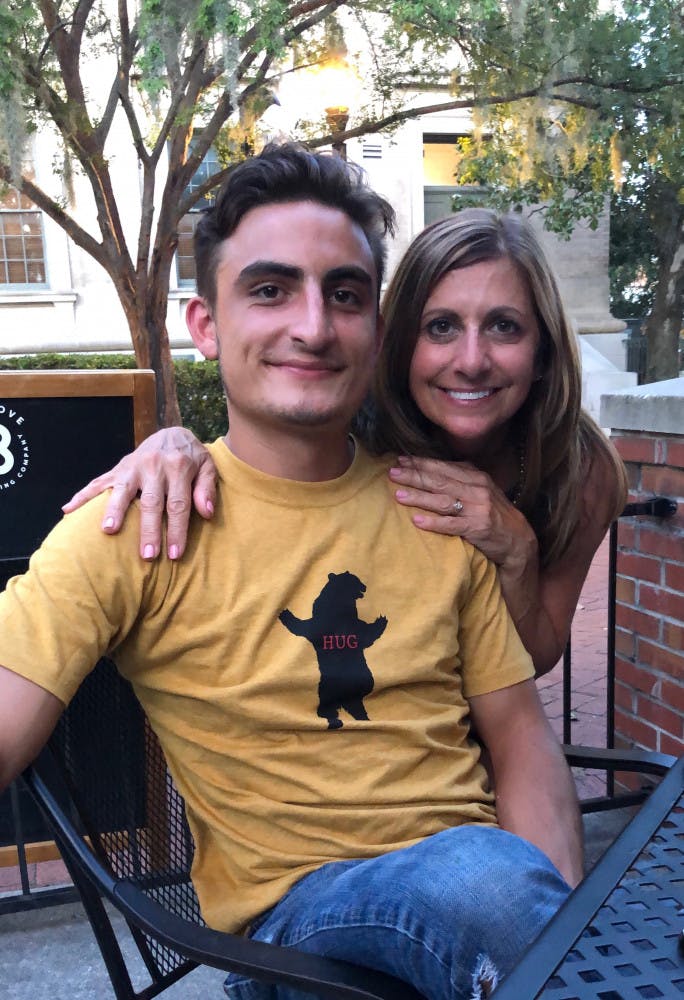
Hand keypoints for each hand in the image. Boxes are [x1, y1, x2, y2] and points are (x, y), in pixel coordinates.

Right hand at [62, 427, 216, 559]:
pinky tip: (68, 509)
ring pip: (122, 490)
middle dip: (148, 530)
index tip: (174, 555)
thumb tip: (207, 513)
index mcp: (178, 467)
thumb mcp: (208, 467)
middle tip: (146, 555)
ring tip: (108, 530)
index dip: (177, 530)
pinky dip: (82, 496)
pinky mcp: (118, 468)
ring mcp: (133, 466)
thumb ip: (208, 489)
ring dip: (114, 510)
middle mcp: (154, 466)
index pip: (178, 505)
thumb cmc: (192, 458)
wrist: (172, 433)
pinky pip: (98, 482)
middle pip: (151, 503)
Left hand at [388, 455, 535, 572]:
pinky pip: (451, 525)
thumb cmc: (495, 514)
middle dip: (414, 476)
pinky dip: (433, 522)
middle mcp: (477, 489)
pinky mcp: (477, 528)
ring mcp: (477, 509)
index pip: (444, 467)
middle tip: (392, 473)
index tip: (400, 460)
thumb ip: (463, 478)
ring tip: (399, 495)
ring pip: (442, 501)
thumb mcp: (483, 490)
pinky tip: (417, 520)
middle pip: (440, 481)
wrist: (519, 540)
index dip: (421, 463)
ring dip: (419, 497)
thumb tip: (435, 467)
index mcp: (476, 477)